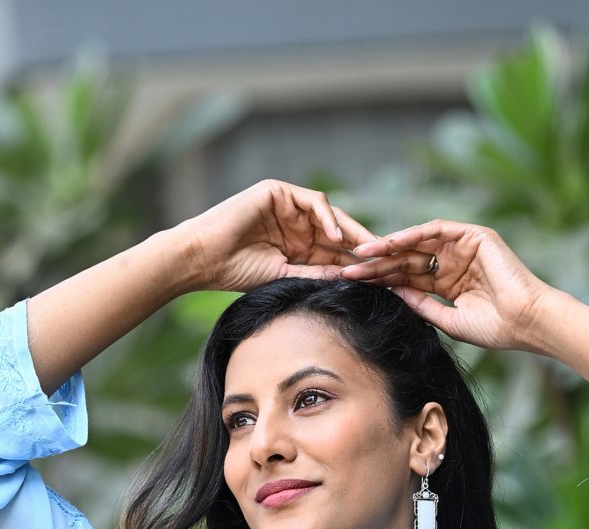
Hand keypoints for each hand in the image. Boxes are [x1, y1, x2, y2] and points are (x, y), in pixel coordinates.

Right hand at [175, 179, 379, 293]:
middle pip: (336, 231)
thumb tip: (347, 278)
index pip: (332, 251)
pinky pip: (311, 201)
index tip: (376, 277)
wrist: (204, 259)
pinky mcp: (277, 192)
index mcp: (296, 245)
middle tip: (384, 260)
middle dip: (360, 245)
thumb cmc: (236, 272)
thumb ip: (314, 273)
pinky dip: (326, 217)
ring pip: (328, 214)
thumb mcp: (284, 276)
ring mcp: (286, 206)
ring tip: (365, 251)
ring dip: (349, 231)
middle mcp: (294, 223)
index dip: (354, 262)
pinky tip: (336, 237)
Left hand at [339, 220, 552, 350]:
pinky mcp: (474, 235)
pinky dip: (412, 234)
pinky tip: (389, 243)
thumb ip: (422, 305)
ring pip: (418, 243)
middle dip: (378, 264)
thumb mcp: (448, 320)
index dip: (382, 280)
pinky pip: (436, 230)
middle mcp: (454, 262)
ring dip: (389, 246)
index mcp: (449, 283)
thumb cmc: (495, 329)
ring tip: (361, 254)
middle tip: (347, 269)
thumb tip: (393, 293)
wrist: (526, 322)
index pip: (409, 278)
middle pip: (408, 259)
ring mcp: (464, 246)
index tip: (355, 286)